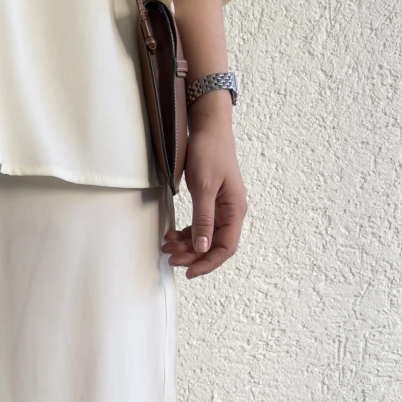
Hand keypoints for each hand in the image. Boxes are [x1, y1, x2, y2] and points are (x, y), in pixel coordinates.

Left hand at [161, 90, 246, 278]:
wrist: (209, 129)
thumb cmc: (210, 153)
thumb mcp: (204, 187)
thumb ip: (203, 219)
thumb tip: (202, 247)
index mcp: (235, 210)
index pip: (225, 247)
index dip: (207, 263)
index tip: (189, 272)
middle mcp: (231, 212)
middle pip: (214, 246)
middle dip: (192, 256)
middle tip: (170, 258)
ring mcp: (221, 208)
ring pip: (205, 237)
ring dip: (186, 245)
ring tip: (166, 247)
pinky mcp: (211, 203)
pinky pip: (200, 226)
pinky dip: (186, 233)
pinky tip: (171, 235)